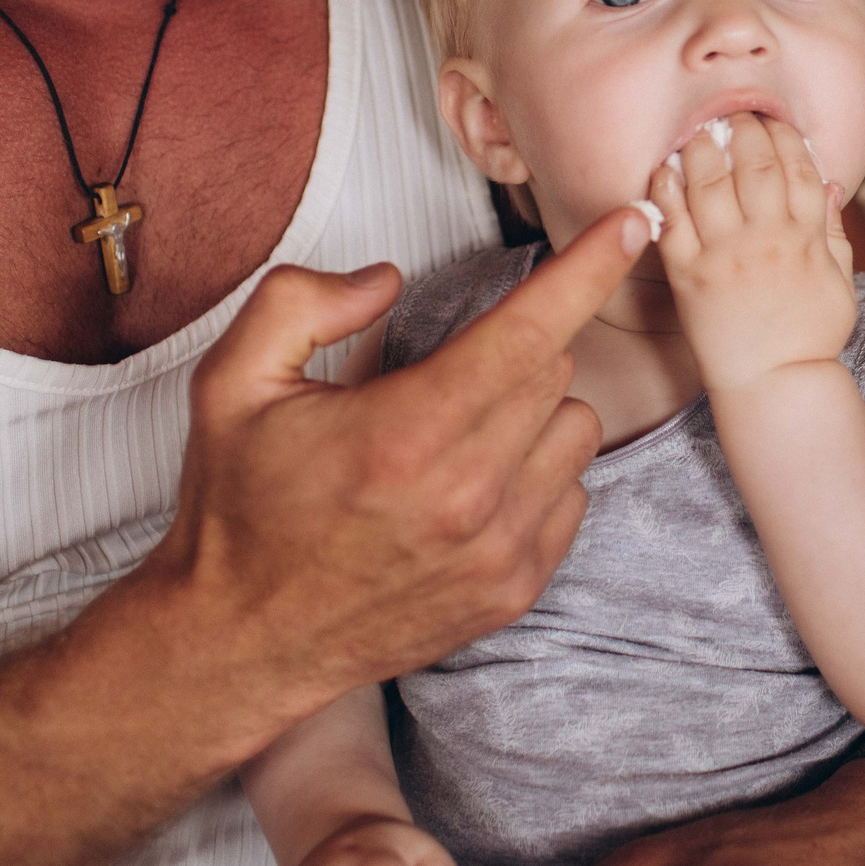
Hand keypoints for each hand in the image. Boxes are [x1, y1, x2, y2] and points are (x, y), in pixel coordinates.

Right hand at [131, 206, 651, 739]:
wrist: (239, 643)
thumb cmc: (237, 509)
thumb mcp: (231, 383)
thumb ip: (301, 302)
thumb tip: (386, 279)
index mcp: (404, 434)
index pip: (529, 331)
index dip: (589, 267)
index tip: (633, 222)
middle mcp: (466, 497)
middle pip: (554, 371)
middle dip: (513, 346)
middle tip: (442, 374)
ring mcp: (497, 552)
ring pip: (576, 430)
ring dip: (534, 410)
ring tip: (457, 432)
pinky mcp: (514, 591)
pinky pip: (573, 495)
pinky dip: (538, 473)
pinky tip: (472, 486)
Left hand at [646, 112, 855, 393]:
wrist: (775, 384)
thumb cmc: (810, 336)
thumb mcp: (840, 282)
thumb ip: (835, 230)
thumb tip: (832, 182)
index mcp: (806, 238)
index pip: (798, 167)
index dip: (784, 135)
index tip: (773, 121)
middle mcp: (766, 240)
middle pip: (755, 164)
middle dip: (744, 129)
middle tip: (733, 115)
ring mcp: (726, 256)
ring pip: (711, 183)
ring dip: (704, 148)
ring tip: (700, 132)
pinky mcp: (689, 276)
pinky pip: (673, 221)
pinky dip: (667, 188)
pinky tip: (666, 168)